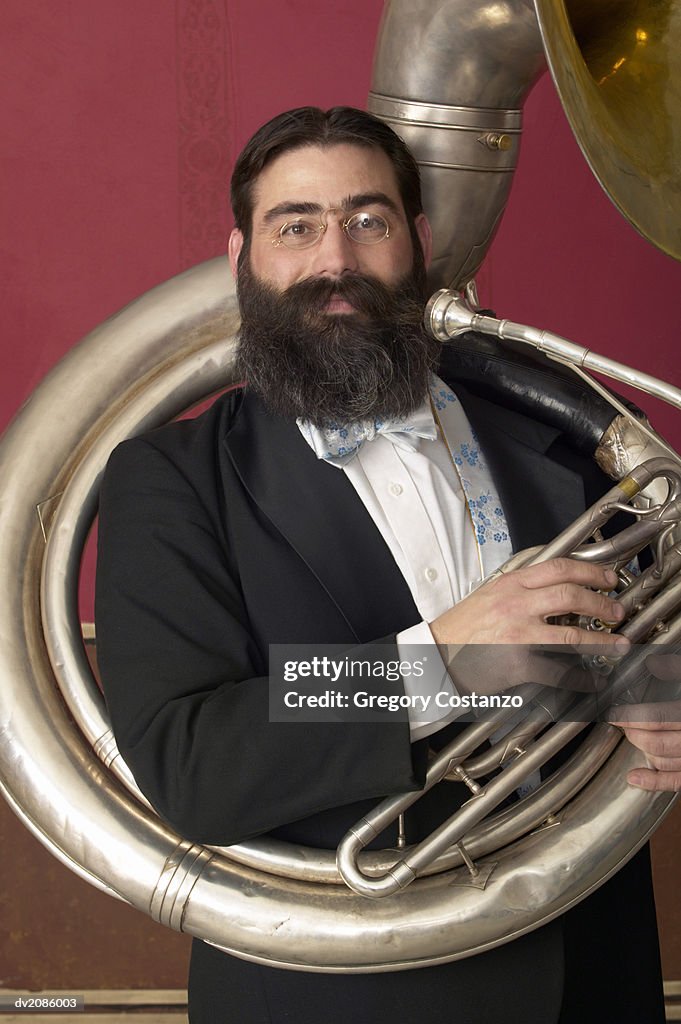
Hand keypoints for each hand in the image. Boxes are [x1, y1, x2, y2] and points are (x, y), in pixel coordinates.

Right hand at [429, 558, 628, 693]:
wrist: (438, 654)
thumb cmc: (462, 628)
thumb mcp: (490, 594)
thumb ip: (520, 588)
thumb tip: (556, 587)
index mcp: (511, 584)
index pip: (559, 568)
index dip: (590, 572)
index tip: (607, 579)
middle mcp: (517, 605)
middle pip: (572, 595)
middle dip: (602, 603)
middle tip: (616, 610)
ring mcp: (519, 634)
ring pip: (573, 633)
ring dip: (603, 640)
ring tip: (618, 643)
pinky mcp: (520, 663)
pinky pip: (560, 671)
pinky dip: (582, 677)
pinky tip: (593, 678)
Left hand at [608, 654, 680, 791]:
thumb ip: (676, 670)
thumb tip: (654, 663)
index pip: (658, 718)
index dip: (631, 718)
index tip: (615, 714)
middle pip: (657, 743)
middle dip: (634, 733)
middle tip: (624, 723)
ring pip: (664, 761)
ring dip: (643, 751)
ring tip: (634, 737)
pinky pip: (677, 781)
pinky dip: (654, 781)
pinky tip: (635, 777)